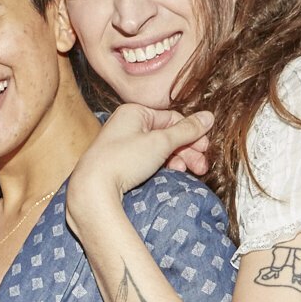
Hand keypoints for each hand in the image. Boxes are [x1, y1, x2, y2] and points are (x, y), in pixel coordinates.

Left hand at [69, 104, 214, 226]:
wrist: (92, 189)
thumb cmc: (122, 160)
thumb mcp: (160, 142)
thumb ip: (187, 130)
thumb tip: (208, 117)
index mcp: (134, 112)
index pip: (172, 118)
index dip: (191, 133)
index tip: (206, 149)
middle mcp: (127, 125)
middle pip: (167, 134)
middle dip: (188, 150)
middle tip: (202, 166)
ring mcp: (123, 144)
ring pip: (160, 149)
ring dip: (178, 159)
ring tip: (190, 172)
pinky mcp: (121, 162)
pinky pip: (149, 160)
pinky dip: (163, 166)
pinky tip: (173, 173)